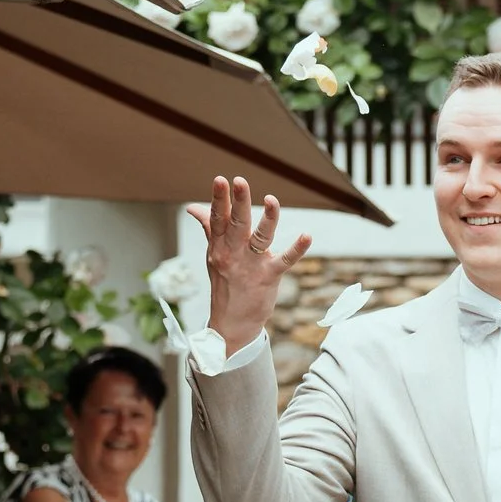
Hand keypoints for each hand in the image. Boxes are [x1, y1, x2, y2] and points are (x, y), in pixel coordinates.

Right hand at [188, 176, 310, 352]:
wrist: (231, 322)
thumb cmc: (224, 282)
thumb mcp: (213, 254)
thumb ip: (209, 228)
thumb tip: (193, 207)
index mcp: (219, 245)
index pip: (218, 218)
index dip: (219, 198)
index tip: (220, 179)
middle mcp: (233, 253)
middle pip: (236, 223)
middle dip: (239, 201)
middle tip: (239, 180)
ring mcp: (251, 265)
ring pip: (259, 237)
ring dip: (268, 219)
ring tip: (272, 200)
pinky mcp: (268, 277)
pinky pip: (284, 261)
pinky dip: (297, 249)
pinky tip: (307, 236)